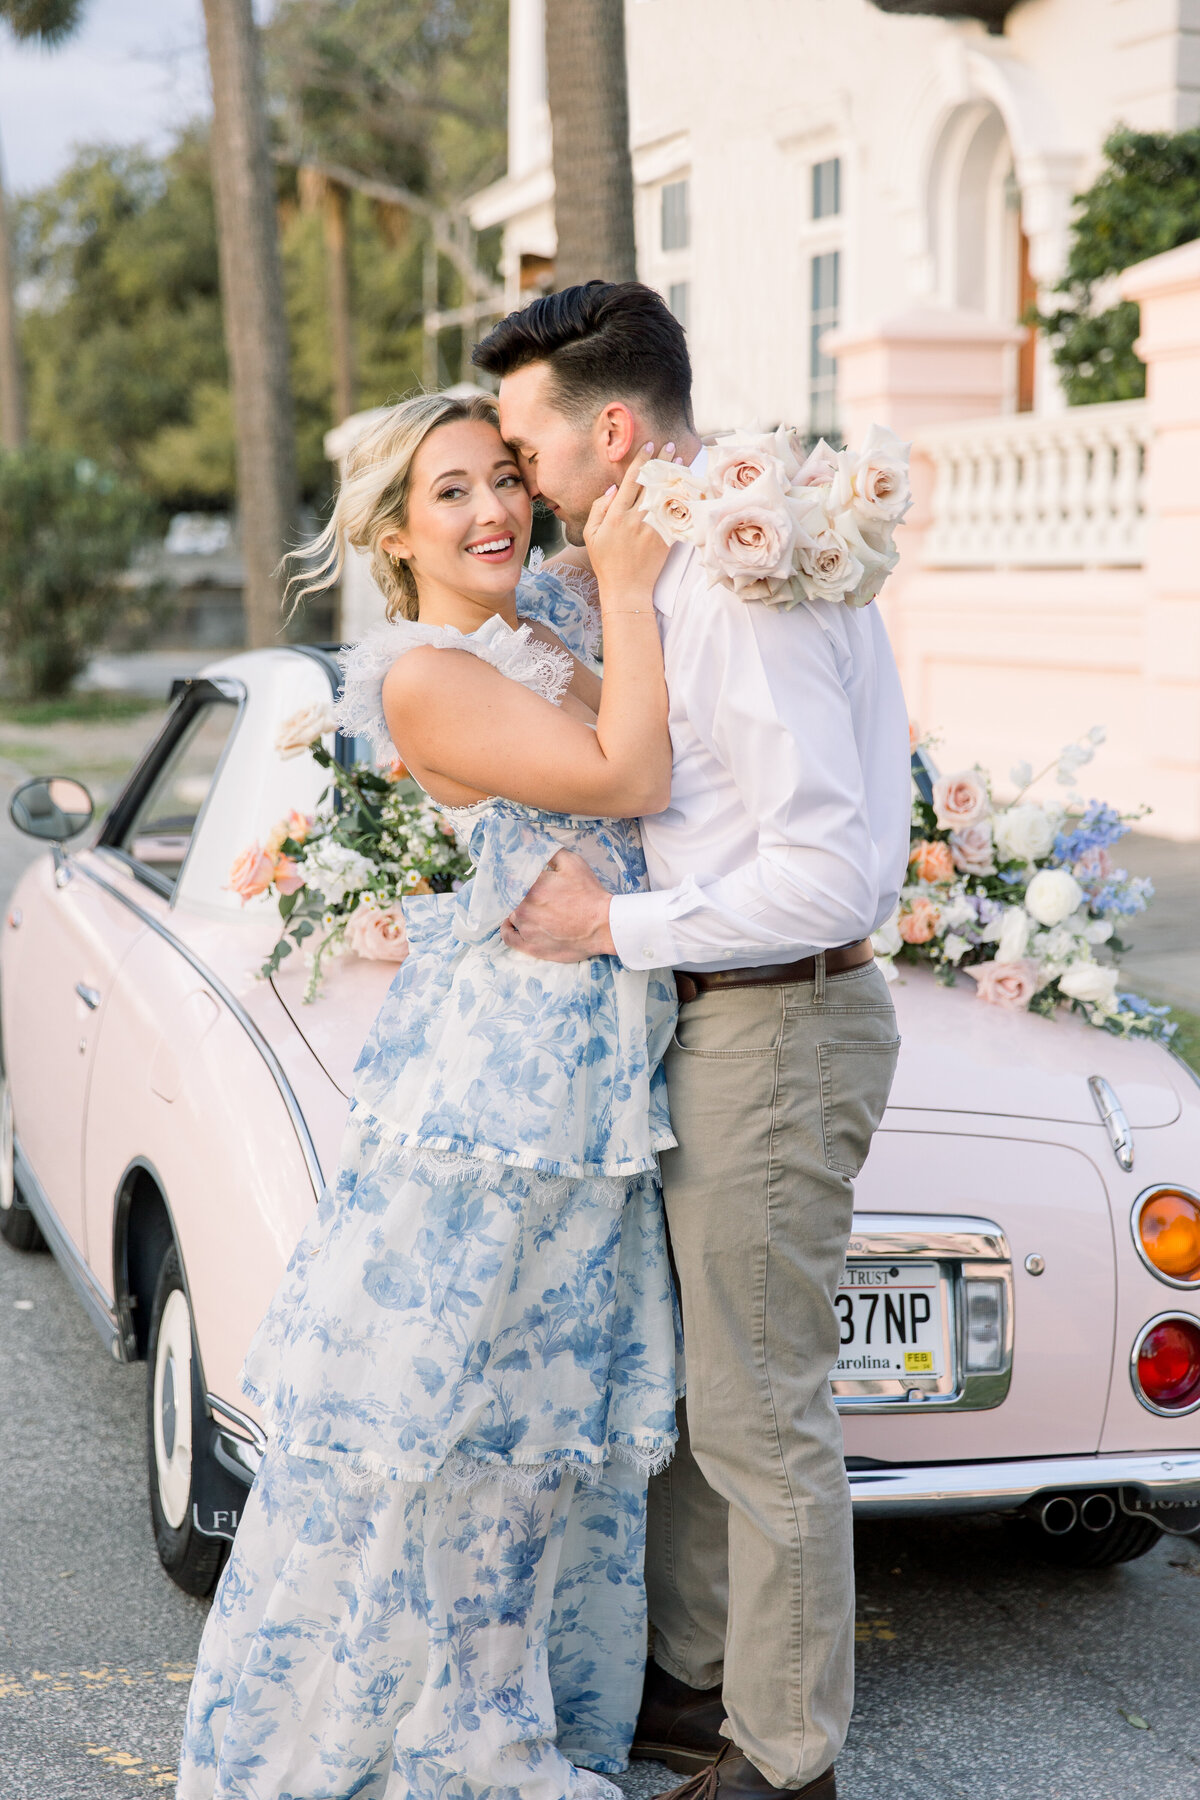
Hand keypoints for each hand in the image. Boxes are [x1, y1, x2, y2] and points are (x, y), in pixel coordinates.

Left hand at [500, 851, 616, 961]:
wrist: (603, 925)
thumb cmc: (589, 894)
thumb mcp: (572, 863)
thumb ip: (546, 850)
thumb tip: (525, 836)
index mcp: (531, 887)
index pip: (511, 877)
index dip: (515, 876)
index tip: (520, 876)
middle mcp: (523, 908)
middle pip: (509, 897)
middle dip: (516, 892)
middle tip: (530, 892)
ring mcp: (526, 930)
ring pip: (510, 915)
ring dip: (516, 909)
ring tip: (528, 907)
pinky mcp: (531, 947)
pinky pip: (509, 938)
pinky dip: (507, 929)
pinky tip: (511, 924)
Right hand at [584, 442, 671, 600]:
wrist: (626, 588)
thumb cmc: (606, 562)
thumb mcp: (591, 535)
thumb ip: (599, 508)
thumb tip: (613, 488)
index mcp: (616, 514)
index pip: (632, 479)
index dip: (641, 459)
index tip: (649, 444)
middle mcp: (636, 518)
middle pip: (653, 482)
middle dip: (662, 461)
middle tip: (671, 445)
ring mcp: (653, 528)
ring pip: (667, 494)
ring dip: (675, 475)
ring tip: (682, 460)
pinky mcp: (666, 538)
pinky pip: (676, 513)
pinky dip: (683, 498)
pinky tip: (688, 486)